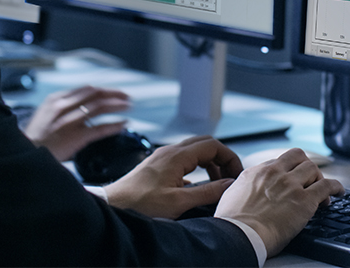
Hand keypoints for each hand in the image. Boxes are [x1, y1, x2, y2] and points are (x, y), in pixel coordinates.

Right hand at [22, 86, 131, 160]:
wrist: (23, 155)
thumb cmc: (35, 138)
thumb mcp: (45, 115)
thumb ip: (62, 107)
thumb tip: (82, 104)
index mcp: (56, 99)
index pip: (86, 89)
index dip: (103, 89)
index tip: (114, 92)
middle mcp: (63, 107)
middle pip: (95, 95)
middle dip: (114, 94)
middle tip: (127, 97)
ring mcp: (70, 122)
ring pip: (99, 107)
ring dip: (117, 105)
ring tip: (128, 106)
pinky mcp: (75, 137)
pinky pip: (99, 128)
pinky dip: (114, 125)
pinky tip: (123, 123)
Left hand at [103, 135, 242, 218]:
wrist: (113, 205)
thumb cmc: (140, 204)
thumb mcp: (179, 202)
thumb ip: (207, 192)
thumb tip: (229, 184)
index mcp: (177, 156)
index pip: (213, 145)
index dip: (229, 158)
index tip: (236, 174)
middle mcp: (170, 151)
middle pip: (205, 143)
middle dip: (221, 158)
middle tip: (229, 176)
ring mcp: (162, 156)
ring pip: (194, 150)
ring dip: (209, 163)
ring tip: (216, 182)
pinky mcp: (157, 165)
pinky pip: (183, 159)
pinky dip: (196, 167)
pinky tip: (197, 185)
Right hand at [214, 148, 344, 256]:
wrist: (240, 235)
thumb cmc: (233, 224)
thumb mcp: (231, 196)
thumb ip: (243, 188)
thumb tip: (245, 192)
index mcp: (256, 172)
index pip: (279, 162)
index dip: (288, 171)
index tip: (292, 179)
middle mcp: (275, 173)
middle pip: (298, 157)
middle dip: (305, 168)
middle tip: (309, 180)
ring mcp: (291, 185)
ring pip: (313, 169)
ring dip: (319, 178)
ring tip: (323, 190)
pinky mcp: (305, 200)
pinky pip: (327, 186)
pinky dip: (336, 187)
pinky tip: (339, 192)